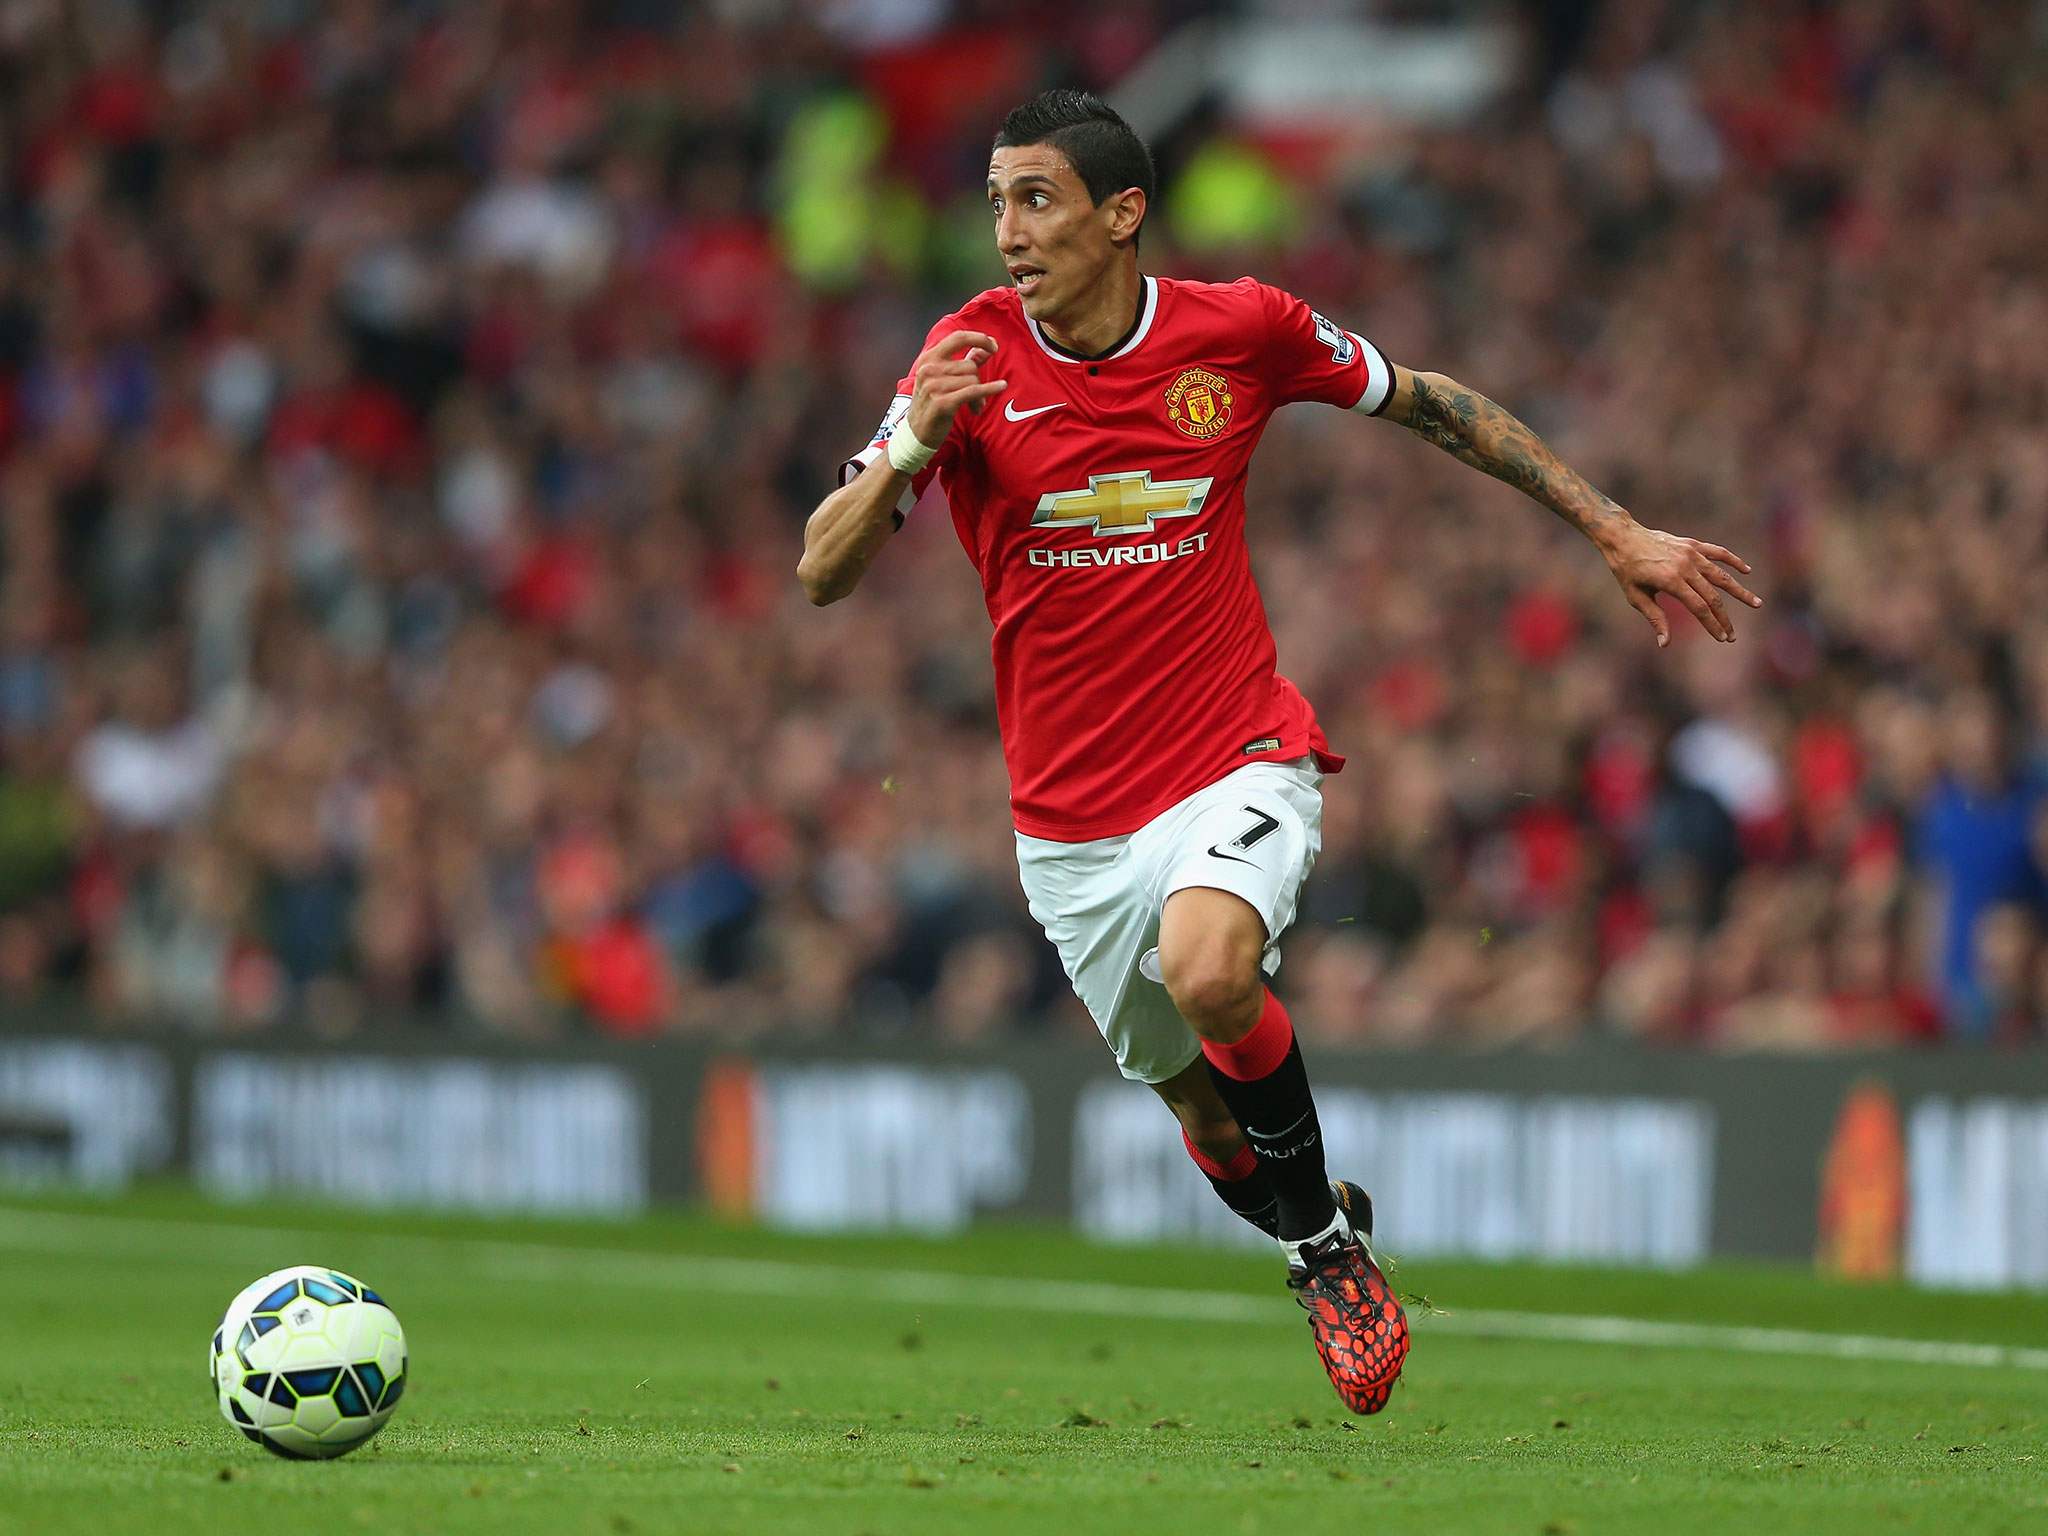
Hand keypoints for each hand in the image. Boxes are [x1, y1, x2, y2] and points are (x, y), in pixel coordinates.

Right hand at [907, 331, 1006, 447]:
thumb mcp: (944, 379)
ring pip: (973, 380)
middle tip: (978, 395)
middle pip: (969, 366)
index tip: (993, 345)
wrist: (916, 432)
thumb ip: (965, 362)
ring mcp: (933, 386)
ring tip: (975, 405)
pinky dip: (990, 389)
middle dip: (978, 380)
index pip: (958, 338)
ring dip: (980, 394)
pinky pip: (973, 392)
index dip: (979, 338)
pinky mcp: (942, 403)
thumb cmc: (932, 402)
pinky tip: (1001, 387)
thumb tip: (987, 349)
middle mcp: (929, 369)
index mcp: (928, 358)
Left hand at [1604, 524, 1761, 646]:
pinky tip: (1746, 571)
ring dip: (1739, 591)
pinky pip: (1718, 553)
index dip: (1712, 625)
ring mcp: (1691, 554)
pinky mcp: (1693, 544)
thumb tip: (1665, 644)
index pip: (1699, 608)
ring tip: (1756, 603)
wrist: (1623, 537)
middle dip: (1724, 618)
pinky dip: (1733, 561)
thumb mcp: (1636, 597)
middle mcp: (1685, 567)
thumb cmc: (1626, 570)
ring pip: (1721, 575)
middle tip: (1733, 635)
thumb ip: (1655, 618)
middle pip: (1712, 596)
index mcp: (1671, 581)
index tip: (1722, 638)